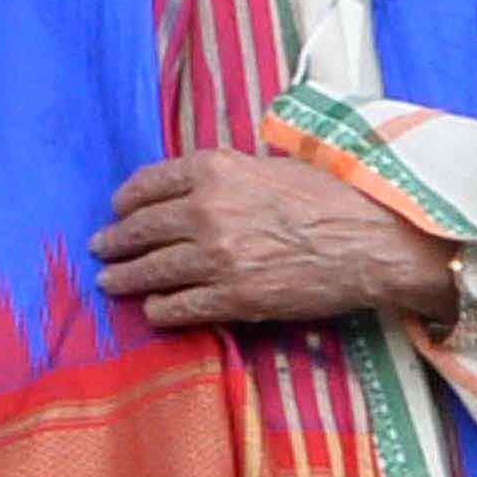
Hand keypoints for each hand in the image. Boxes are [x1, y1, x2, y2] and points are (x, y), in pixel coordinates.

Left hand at [88, 152, 454, 336]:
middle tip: (103, 249)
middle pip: (141, 229)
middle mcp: (206, 210)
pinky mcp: (232, 298)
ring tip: (112, 282)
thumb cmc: (333, 197)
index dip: (127, 200)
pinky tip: (154, 310)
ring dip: (126, 279)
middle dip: (116, 241)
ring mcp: (216, 258)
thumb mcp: (273, 165)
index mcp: (215, 169)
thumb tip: (199, 189)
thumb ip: (229, 176)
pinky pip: (178, 308)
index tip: (118, 208)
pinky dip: (160, 310)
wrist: (373, 239)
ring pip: (151, 272)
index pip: (149, 183)